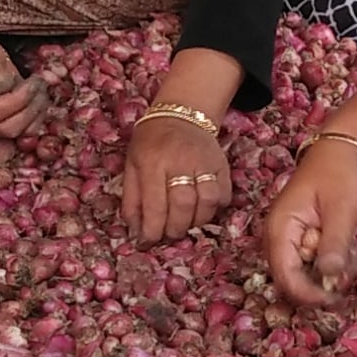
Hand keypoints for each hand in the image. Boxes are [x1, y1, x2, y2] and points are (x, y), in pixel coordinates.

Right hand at [0, 37, 48, 139]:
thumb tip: (4, 86)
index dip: (19, 100)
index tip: (33, 81)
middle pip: (8, 127)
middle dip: (31, 107)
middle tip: (39, 84)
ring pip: (18, 132)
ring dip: (36, 113)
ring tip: (40, 89)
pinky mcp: (0, 127)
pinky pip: (23, 132)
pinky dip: (36, 118)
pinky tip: (38, 99)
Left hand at [123, 106, 230, 243]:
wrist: (180, 115)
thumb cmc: (150, 143)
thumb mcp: (131, 166)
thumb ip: (132, 199)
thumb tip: (136, 232)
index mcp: (152, 162)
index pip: (155, 204)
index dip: (153, 229)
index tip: (150, 241)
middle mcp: (180, 161)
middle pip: (183, 205)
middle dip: (176, 228)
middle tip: (170, 234)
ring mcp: (204, 162)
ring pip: (207, 201)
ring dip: (197, 221)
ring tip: (187, 223)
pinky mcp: (222, 164)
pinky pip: (225, 194)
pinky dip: (216, 208)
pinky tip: (203, 209)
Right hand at [266, 136, 356, 307]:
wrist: (344, 153)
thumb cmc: (340, 176)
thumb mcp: (342, 210)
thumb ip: (334, 244)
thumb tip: (329, 277)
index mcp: (280, 230)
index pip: (285, 277)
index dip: (308, 294)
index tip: (335, 298)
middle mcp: (280, 241)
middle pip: (294, 281)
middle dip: (323, 282)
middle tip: (349, 267)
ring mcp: (292, 243)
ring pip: (307, 277)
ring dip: (332, 273)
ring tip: (352, 251)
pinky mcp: (305, 244)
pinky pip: (316, 267)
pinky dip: (334, 264)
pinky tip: (349, 248)